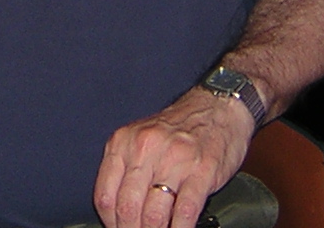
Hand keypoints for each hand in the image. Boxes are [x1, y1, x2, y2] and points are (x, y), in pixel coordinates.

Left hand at [93, 87, 254, 227]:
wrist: (217, 106)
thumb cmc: (179, 128)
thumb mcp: (140, 139)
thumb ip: (126, 170)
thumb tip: (117, 213)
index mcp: (124, 142)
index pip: (105, 196)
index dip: (111, 223)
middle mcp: (146, 148)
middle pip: (127, 209)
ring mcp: (174, 160)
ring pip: (153, 215)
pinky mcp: (201, 172)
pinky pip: (184, 212)